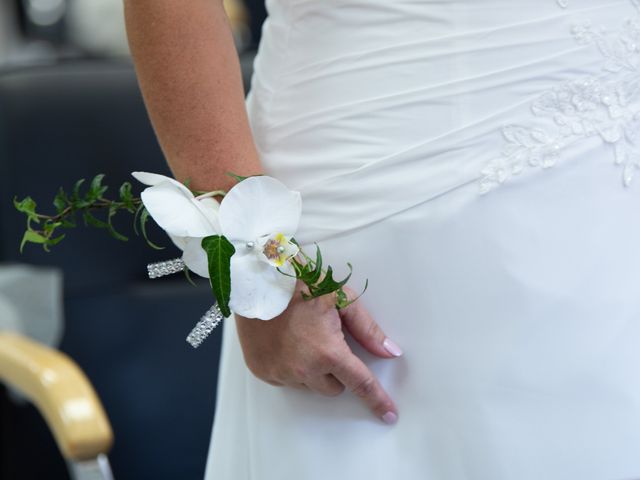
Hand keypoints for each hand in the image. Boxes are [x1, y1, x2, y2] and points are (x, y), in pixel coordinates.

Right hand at [235, 280, 402, 424]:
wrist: (258, 282)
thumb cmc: (301, 286)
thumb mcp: (341, 300)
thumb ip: (367, 329)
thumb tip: (390, 352)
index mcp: (328, 352)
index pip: (360, 383)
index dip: (377, 400)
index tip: (389, 415)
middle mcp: (304, 369)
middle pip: (334, 388)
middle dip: (335, 370)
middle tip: (324, 341)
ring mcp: (281, 373)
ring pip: (309, 385)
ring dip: (311, 369)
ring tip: (300, 337)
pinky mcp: (263, 372)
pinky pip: (286, 380)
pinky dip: (290, 367)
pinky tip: (284, 342)